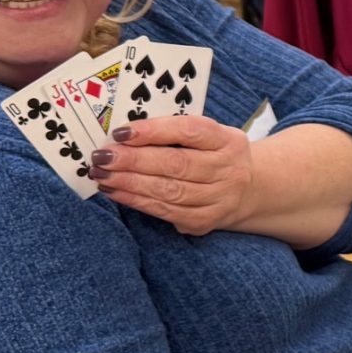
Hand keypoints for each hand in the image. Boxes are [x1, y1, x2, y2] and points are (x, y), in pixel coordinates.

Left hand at [85, 114, 255, 234]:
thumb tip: (123, 136)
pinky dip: (137, 202)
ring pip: (169, 191)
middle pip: (177, 164)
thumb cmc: (214, 156)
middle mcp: (229, 169)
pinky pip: (166, 211)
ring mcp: (219, 198)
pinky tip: (116, 192)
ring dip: (130, 183)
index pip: (190, 131)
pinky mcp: (205, 221)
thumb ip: (174, 134)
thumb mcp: (208, 137)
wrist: (249, 190)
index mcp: (228, 140)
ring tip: (102, 175)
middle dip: (134, 160)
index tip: (121, 132)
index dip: (154, 131)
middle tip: (102, 157)